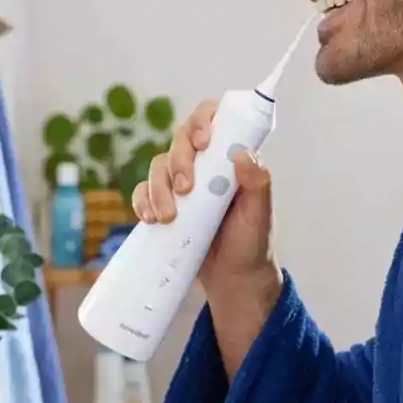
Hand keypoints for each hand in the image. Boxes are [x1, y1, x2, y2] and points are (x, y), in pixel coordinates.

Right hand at [131, 99, 280, 297]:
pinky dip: (142, 201)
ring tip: (168, 217)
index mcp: (229, 160)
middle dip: (178, 161)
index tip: (202, 142)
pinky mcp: (164, 205)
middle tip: (186, 189)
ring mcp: (181, 185)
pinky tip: (151, 219)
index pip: (214, 121)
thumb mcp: (260, 215)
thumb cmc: (252, 243)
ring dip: (158, 187)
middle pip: (179, 140)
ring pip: (158, 166)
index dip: (203, 121)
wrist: (234, 281)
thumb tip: (244, 155)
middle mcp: (204, 166)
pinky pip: (143, 192)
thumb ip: (257, 184)